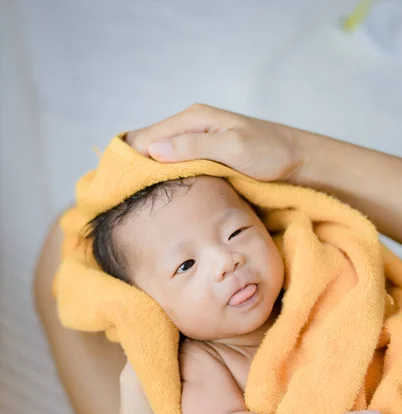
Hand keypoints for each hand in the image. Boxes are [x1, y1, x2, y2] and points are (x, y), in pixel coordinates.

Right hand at [125, 103, 300, 180]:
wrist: (297, 159)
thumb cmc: (270, 152)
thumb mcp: (233, 149)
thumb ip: (194, 147)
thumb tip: (153, 150)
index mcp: (193, 118)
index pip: (146, 136)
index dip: (128, 158)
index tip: (114, 184)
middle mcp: (190, 126)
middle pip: (147, 144)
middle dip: (132, 166)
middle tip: (118, 195)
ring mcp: (195, 141)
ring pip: (158, 155)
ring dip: (145, 174)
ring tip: (131, 198)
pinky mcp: (202, 155)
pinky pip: (173, 164)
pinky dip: (161, 176)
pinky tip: (156, 193)